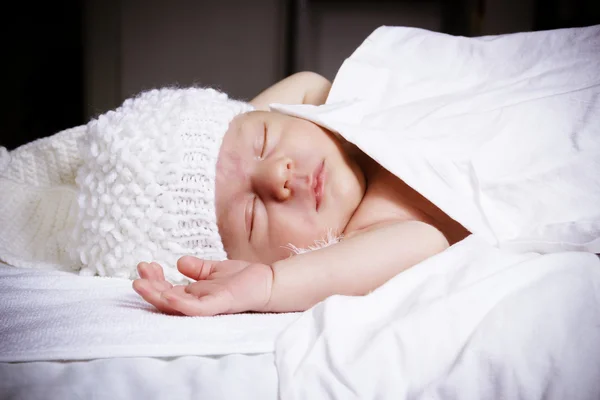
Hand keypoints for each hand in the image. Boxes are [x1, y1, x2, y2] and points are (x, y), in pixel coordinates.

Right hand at [132, 257, 273, 315]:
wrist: (269, 282)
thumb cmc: (244, 279)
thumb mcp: (215, 270)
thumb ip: (198, 268)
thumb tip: (179, 262)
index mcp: (195, 295)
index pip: (167, 289)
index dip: (154, 279)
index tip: (145, 265)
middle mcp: (197, 303)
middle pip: (166, 299)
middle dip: (149, 287)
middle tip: (137, 274)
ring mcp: (207, 306)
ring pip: (175, 306)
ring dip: (156, 295)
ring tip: (140, 284)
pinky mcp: (219, 305)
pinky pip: (196, 309)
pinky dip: (181, 304)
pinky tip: (168, 295)